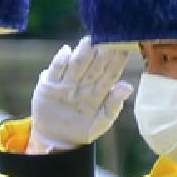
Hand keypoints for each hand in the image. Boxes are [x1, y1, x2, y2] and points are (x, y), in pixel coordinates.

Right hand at [29, 37, 131, 152]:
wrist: (58, 140)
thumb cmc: (83, 130)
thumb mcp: (101, 122)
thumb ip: (113, 105)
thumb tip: (128, 86)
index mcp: (99, 91)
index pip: (109, 73)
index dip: (116, 61)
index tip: (124, 48)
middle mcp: (83, 84)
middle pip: (93, 66)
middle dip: (100, 52)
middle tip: (107, 37)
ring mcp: (66, 84)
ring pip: (76, 65)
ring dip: (82, 52)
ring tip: (89, 40)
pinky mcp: (49, 86)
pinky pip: (55, 71)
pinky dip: (59, 61)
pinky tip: (66, 51)